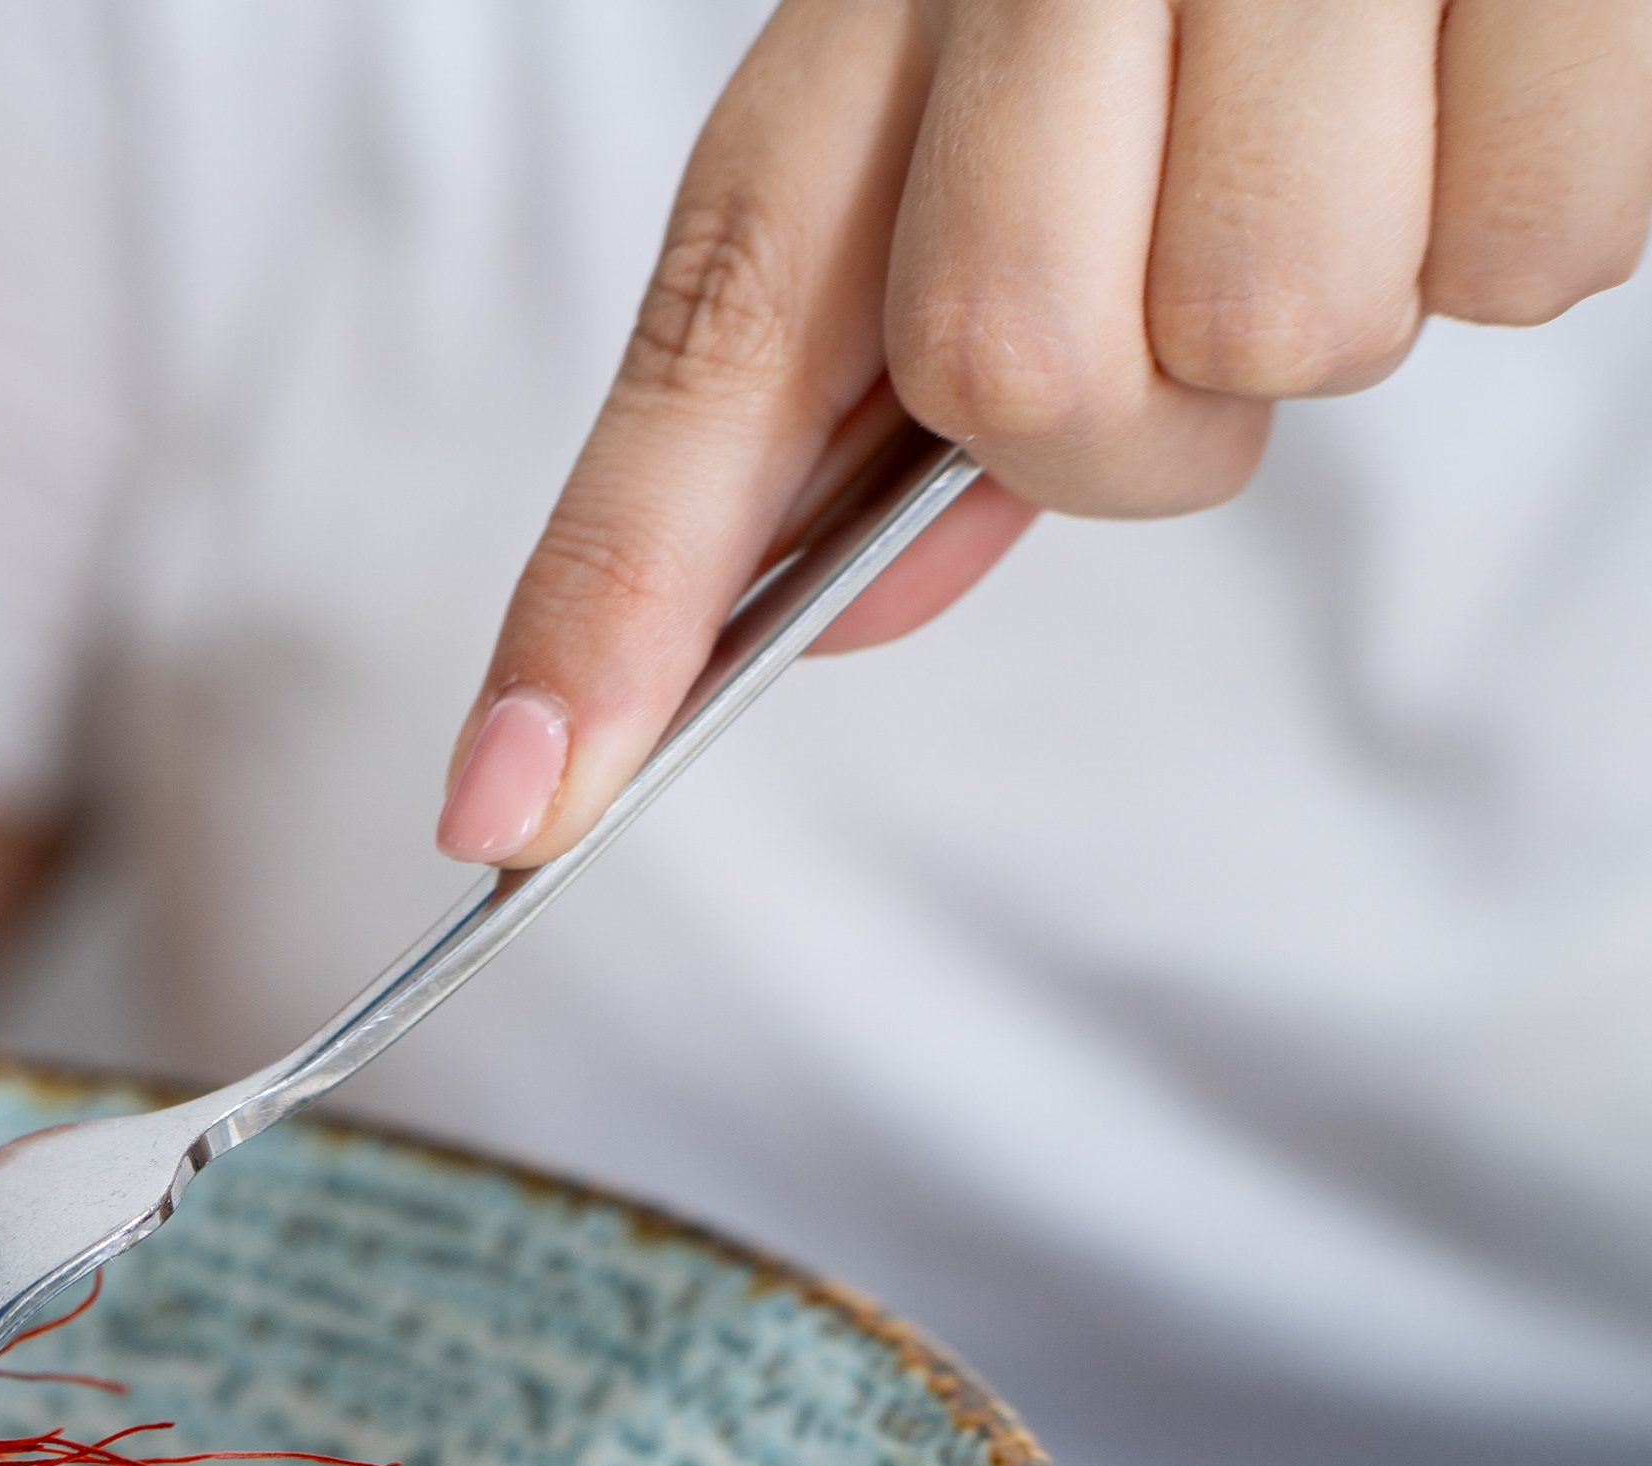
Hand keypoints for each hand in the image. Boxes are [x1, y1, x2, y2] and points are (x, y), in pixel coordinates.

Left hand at [437, 0, 1651, 865]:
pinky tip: (1491, 70)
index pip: (711, 339)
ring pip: (1271, 341)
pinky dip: (1531, 211)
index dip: (609, 598)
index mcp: (889, 7)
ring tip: (1370, 111)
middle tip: (1207, 237)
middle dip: (1127, 407)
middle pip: (1017, 379)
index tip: (508, 810)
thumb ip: (905, 358)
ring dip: (1344, 295)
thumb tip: (849, 606)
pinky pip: (1522, 259)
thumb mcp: (1008, 108)